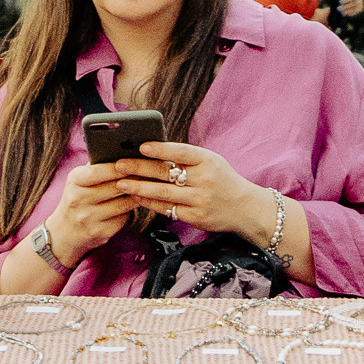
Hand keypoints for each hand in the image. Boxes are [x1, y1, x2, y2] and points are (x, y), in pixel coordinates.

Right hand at [43, 158, 151, 266]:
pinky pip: (124, 218)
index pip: (98, 171)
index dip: (118, 167)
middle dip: (134, 180)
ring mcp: (89, 218)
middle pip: (115, 187)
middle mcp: (79, 200)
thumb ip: (97, 168)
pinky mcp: (101, 232)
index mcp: (74, 181)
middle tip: (149, 173)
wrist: (64, 232)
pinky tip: (137, 204)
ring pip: (124, 203)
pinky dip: (132, 210)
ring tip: (148, 187)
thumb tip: (124, 153)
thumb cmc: (77, 199)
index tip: (134, 161)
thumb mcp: (79, 181)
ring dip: (137, 195)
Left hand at [110, 141, 267, 240]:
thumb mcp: (211, 162)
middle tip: (119, 165)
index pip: (182, 152)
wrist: (245, 207)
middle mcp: (204, 180)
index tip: (141, 146)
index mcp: (208, 160)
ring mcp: (200, 200)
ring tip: (121, 183)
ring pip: (163, 193)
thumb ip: (187, 157)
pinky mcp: (195, 217)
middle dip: (139, 168)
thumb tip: (152, 152)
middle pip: (166, 173)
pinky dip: (149, 203)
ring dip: (139, 188)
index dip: (161, 149)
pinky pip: (167, 209)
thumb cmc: (222, 180)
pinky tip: (136, 198)